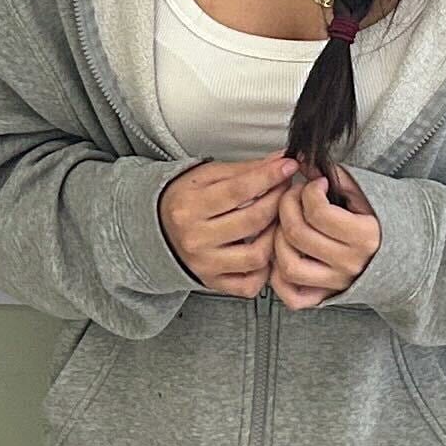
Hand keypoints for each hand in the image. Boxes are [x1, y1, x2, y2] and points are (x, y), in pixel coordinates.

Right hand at [161, 157, 297, 297]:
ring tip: (278, 221)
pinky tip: (267, 250)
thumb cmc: (185, 200)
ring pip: (257, 256)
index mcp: (190, 207)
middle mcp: (195, 239)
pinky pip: (250, 284)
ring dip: (276, 236)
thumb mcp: (207, 176)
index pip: (239, 190)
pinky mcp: (213, 283)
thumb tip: (280, 161)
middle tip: (286, 190)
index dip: (269, 176)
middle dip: (278, 201)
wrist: (157, 230)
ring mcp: (205, 265)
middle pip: (252, 221)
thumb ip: (245, 170)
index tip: (288, 166)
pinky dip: (266, 270)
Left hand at [269, 168, 380, 309]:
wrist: (405, 257)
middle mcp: (349, 263)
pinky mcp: (325, 296)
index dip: (308, 191)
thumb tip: (303, 162)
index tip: (314, 184)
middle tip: (293, 196)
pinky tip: (284, 254)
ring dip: (278, 239)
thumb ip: (337, 177)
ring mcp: (335, 283)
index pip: (318, 212)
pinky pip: (292, 296)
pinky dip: (279, 278)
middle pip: (297, 234)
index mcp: (364, 236)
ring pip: (289, 265)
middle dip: (286, 206)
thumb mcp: (366, 195)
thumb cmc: (382, 222)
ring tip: (286, 223)